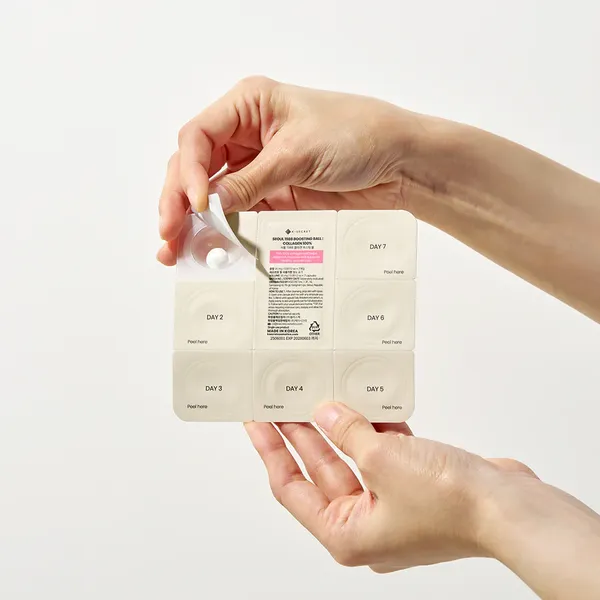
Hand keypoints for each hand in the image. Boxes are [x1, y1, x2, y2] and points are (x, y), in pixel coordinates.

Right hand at [157, 76, 444, 264]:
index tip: (197, 203)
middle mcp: (246, 136)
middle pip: (195, 168)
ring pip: (210, 196)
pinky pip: (236, 215)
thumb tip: (210, 207)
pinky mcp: (270, 196)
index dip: (188, 172)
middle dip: (178, 201)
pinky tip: (207, 249)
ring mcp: (256, 169)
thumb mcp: (299, 154)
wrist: (398, 163)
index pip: (199, 137)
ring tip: (177, 250)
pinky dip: (221, 233)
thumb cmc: (357, 135)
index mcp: (248, 106)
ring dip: (192, 222)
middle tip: (169, 233)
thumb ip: (251, 182)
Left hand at [245, 402, 536, 572]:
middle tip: (282, 401)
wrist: (510, 507)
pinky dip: (375, 427)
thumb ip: (347, 432)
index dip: (271, 450)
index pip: (291, 487)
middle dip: (302, 432)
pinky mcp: (415, 484)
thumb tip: (326, 413)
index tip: (255, 423)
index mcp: (347, 533)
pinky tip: (365, 401)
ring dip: (340, 425)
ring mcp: (392, 502)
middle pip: (321, 468)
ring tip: (317, 393)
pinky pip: (385, 451)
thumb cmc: (451, 505)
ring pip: (354, 456)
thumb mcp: (381, 460)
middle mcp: (367, 521)